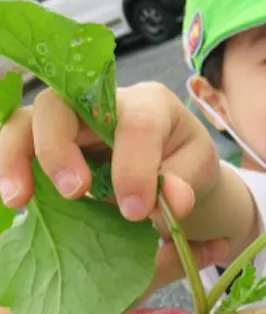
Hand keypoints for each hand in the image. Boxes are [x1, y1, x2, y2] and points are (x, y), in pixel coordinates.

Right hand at [0, 83, 229, 285]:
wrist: (172, 165)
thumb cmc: (184, 162)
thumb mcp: (198, 170)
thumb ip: (185, 183)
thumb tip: (173, 201)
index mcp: (150, 105)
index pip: (136, 126)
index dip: (133, 167)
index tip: (135, 210)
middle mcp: (102, 103)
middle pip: (61, 104)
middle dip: (58, 147)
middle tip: (74, 192)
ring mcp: (70, 121)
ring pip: (25, 120)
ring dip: (14, 157)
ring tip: (17, 199)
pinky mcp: (49, 142)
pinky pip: (17, 143)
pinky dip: (8, 167)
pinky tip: (13, 199)